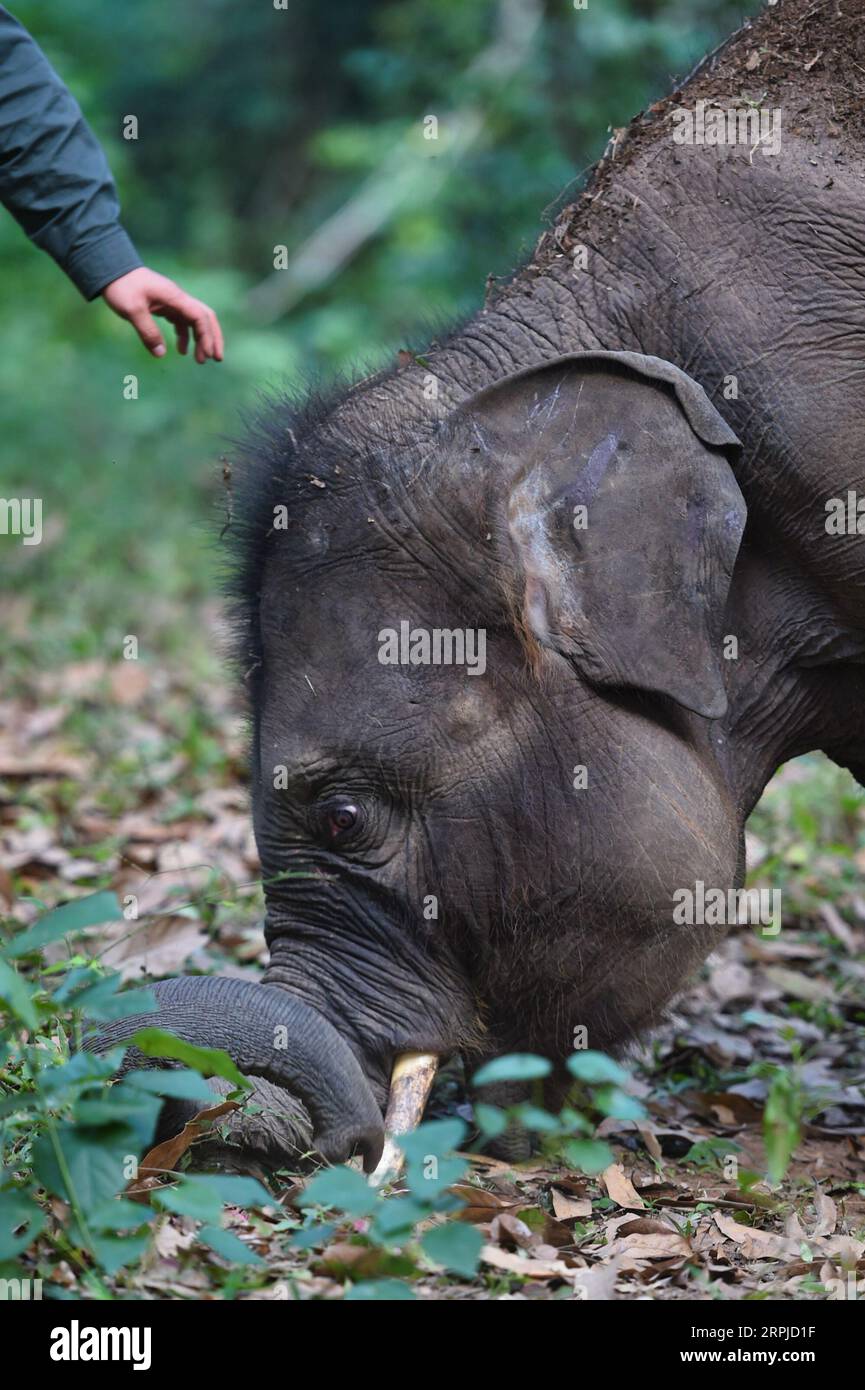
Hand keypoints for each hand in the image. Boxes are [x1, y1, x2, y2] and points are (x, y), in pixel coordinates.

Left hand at [102, 267, 223, 362]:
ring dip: (200, 340)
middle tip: (217, 359)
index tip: (208, 355)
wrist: (110, 269)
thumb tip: (161, 354)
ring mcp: (172, 301)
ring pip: (195, 321)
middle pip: (205, 317)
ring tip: (200, 360)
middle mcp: (178, 298)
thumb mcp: (132, 310)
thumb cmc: (121, 286)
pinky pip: (181, 321)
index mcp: (174, 297)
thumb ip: (147, 332)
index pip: (200, 317)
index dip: (207, 336)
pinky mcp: (164, 305)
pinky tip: (182, 350)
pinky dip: (185, 336)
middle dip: (213, 338)